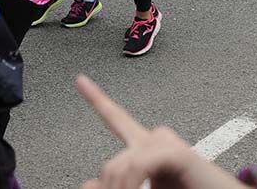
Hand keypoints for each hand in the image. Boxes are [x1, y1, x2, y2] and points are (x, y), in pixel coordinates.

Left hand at [76, 75, 243, 188]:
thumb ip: (118, 185)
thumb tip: (88, 183)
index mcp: (147, 148)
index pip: (116, 119)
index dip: (96, 98)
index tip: (79, 79)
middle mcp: (156, 140)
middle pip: (111, 163)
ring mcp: (166, 144)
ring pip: (121, 166)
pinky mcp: (177, 152)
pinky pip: (138, 164)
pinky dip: (132, 184)